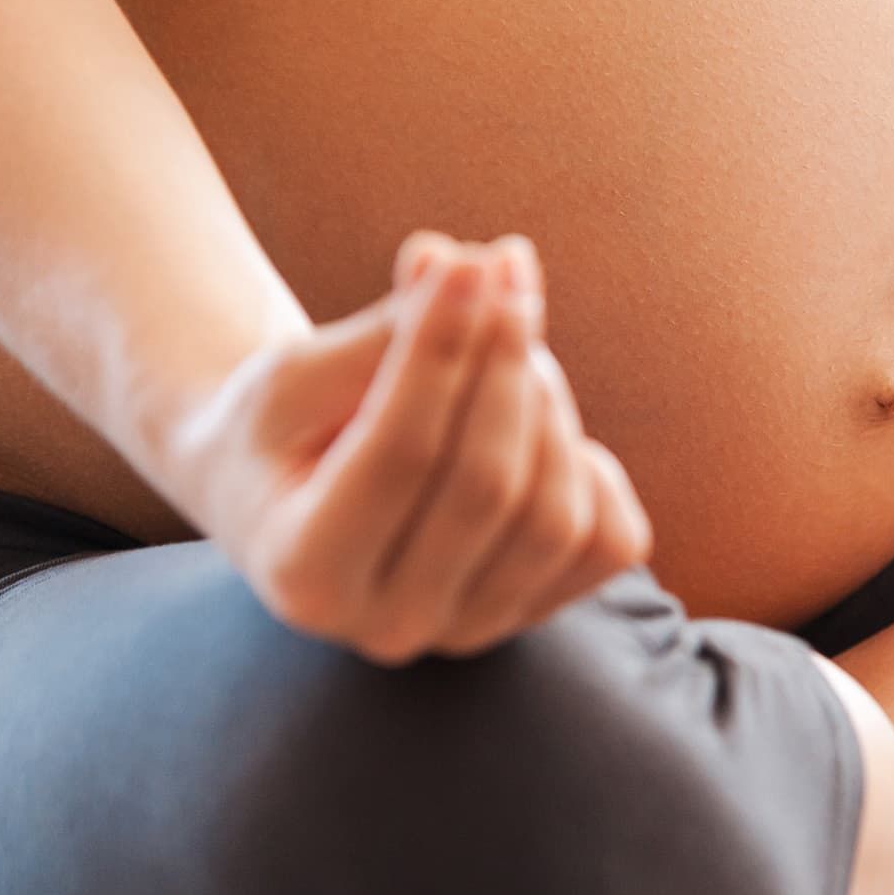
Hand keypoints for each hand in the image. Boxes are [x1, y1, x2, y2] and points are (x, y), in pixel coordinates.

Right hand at [170, 231, 652, 662]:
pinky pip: (608, 542)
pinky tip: (541, 424)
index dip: (443, 350)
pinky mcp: (530, 614)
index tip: (466, 263)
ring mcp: (467, 631)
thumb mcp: (297, 377)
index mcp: (303, 573)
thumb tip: (461, 264)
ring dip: (545, 404)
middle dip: (505, 362)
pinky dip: (592, 468)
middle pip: (487, 487)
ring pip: (556, 516)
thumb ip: (381, 332)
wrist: (288, 497)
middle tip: (501, 269)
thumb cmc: (285, 429)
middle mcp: (388, 626)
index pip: (402, 453)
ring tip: (508, 340)